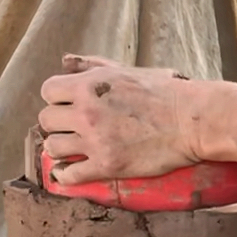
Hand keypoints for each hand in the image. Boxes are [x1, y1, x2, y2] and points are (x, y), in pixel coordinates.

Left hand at [39, 56, 198, 183]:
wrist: (191, 121)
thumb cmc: (164, 92)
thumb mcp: (125, 70)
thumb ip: (92, 65)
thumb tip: (65, 61)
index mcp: (90, 84)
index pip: (48, 91)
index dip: (56, 100)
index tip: (67, 106)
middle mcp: (86, 111)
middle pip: (46, 120)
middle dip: (57, 124)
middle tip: (71, 129)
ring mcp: (95, 140)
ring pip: (52, 148)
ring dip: (59, 149)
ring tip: (72, 150)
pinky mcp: (106, 165)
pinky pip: (69, 175)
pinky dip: (65, 176)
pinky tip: (69, 173)